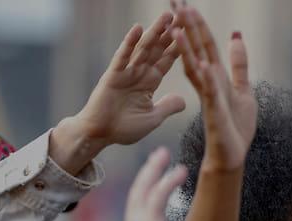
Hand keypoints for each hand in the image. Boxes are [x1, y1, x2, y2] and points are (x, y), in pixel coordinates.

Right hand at [73, 12, 184, 146]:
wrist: (100, 135)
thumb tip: (184, 100)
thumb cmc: (124, 128)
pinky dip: (129, 43)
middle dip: (170, 32)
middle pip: (158, 48)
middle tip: (182, 14)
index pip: (167, 60)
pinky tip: (138, 28)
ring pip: (143, 48)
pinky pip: (122, 57)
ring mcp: (126, 72)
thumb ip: (167, 107)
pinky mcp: (113, 75)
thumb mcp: (153, 118)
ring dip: (155, 31)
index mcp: (150, 82)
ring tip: (167, 15)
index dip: (179, 46)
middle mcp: (139, 73)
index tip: (191, 33)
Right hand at [121, 148, 186, 220]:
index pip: (136, 204)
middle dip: (148, 170)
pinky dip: (169, 180)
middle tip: (158, 154)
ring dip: (156, 168)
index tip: (151, 176)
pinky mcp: (150, 220)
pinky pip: (160, 193)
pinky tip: (181, 170)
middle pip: (138, 187)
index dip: (144, 188)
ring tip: (166, 153)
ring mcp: (139, 219)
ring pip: (147, 185)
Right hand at [172, 4, 255, 172]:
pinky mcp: (215, 113)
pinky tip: (204, 65)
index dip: (196, 25)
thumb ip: (239, 64)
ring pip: (196, 69)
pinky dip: (208, 79)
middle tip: (175, 5)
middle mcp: (208, 84)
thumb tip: (236, 36)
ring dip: (188, 49)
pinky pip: (210, 93)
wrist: (231, 156)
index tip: (184, 4)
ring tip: (178, 28)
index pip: (204, 45)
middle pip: (196, 51)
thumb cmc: (234, 126)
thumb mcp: (243, 89)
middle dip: (186, 29)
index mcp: (215, 76)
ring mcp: (210, 98)